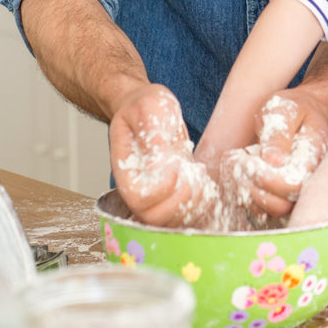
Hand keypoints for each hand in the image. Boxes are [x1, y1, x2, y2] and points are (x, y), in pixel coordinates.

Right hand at [109, 83, 202, 226]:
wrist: (148, 111)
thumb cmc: (144, 106)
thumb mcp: (149, 105)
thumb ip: (152, 128)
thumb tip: (157, 160)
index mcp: (125, 169)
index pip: (138, 197)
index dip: (162, 187)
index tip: (175, 163)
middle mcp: (136, 189)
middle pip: (153, 217)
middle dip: (181, 198)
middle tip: (191, 171)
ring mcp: (153, 197)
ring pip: (170, 222)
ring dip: (193, 202)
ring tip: (198, 174)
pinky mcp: (170, 198)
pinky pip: (184, 217)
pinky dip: (200, 204)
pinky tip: (202, 180)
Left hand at [218, 90, 327, 219]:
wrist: (302, 116)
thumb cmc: (293, 109)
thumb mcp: (284, 110)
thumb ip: (279, 133)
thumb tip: (274, 160)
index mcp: (314, 160)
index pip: (292, 185)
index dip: (265, 177)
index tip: (247, 156)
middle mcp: (308, 182)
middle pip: (281, 206)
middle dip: (251, 186)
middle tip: (235, 160)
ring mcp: (295, 193)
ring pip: (269, 211)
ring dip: (245, 191)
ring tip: (235, 163)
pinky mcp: (281, 197)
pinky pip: (261, 209)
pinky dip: (244, 195)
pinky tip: (239, 172)